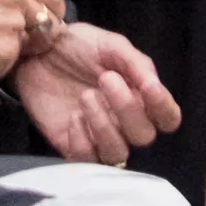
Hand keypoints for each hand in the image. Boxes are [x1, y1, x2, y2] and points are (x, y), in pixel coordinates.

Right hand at [0, 0, 72, 77]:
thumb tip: (41, 9)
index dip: (54, 10)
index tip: (50, 20)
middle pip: (46, 21)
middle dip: (37, 34)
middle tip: (14, 39)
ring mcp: (12, 22)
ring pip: (29, 41)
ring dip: (15, 48)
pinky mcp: (7, 48)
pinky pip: (13, 60)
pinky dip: (2, 62)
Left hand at [12, 22, 181, 165]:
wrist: (37, 50)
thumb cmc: (80, 46)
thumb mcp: (111, 45)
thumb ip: (137, 64)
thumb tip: (155, 87)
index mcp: (140, 97)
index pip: (168, 118)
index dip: (163, 108)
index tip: (147, 87)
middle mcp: (125, 122)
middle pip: (144, 136)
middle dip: (127, 109)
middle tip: (105, 80)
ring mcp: (100, 137)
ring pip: (117, 153)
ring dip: (103, 125)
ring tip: (85, 97)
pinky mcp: (74, 146)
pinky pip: (87, 160)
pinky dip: (82, 141)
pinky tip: (73, 118)